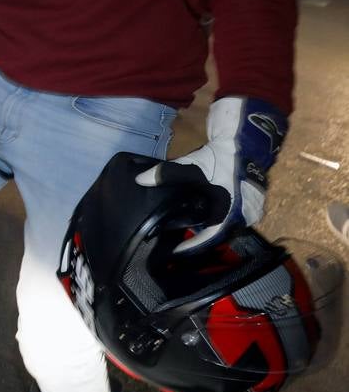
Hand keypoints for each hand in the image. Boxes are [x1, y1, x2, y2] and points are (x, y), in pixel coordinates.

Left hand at [135, 96, 287, 253]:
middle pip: (219, 235)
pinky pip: (232, 218)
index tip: (174, 252)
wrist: (247, 140)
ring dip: (208, 229)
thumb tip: (140, 180)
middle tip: (177, 241)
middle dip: (198, 239)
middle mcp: (246, 217)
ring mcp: (251, 210)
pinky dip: (216, 220)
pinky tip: (201, 216)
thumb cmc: (222, 157)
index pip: (210, 240)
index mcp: (233, 214)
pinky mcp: (251, 202)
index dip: (191, 247)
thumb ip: (166, 174)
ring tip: (186, 231)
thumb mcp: (193, 166)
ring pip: (226, 227)